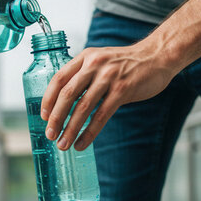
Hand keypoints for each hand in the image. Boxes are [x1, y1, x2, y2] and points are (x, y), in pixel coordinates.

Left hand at [40, 40, 180, 150]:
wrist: (157, 56)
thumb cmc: (127, 63)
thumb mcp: (101, 60)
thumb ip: (85, 75)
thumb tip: (66, 102)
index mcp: (85, 57)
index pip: (58, 79)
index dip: (48, 99)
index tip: (44, 116)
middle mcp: (94, 65)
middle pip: (67, 94)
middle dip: (56, 118)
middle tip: (50, 135)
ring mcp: (108, 77)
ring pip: (83, 107)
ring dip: (70, 129)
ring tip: (63, 144)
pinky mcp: (122, 90)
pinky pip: (101, 115)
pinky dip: (89, 132)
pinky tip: (82, 143)